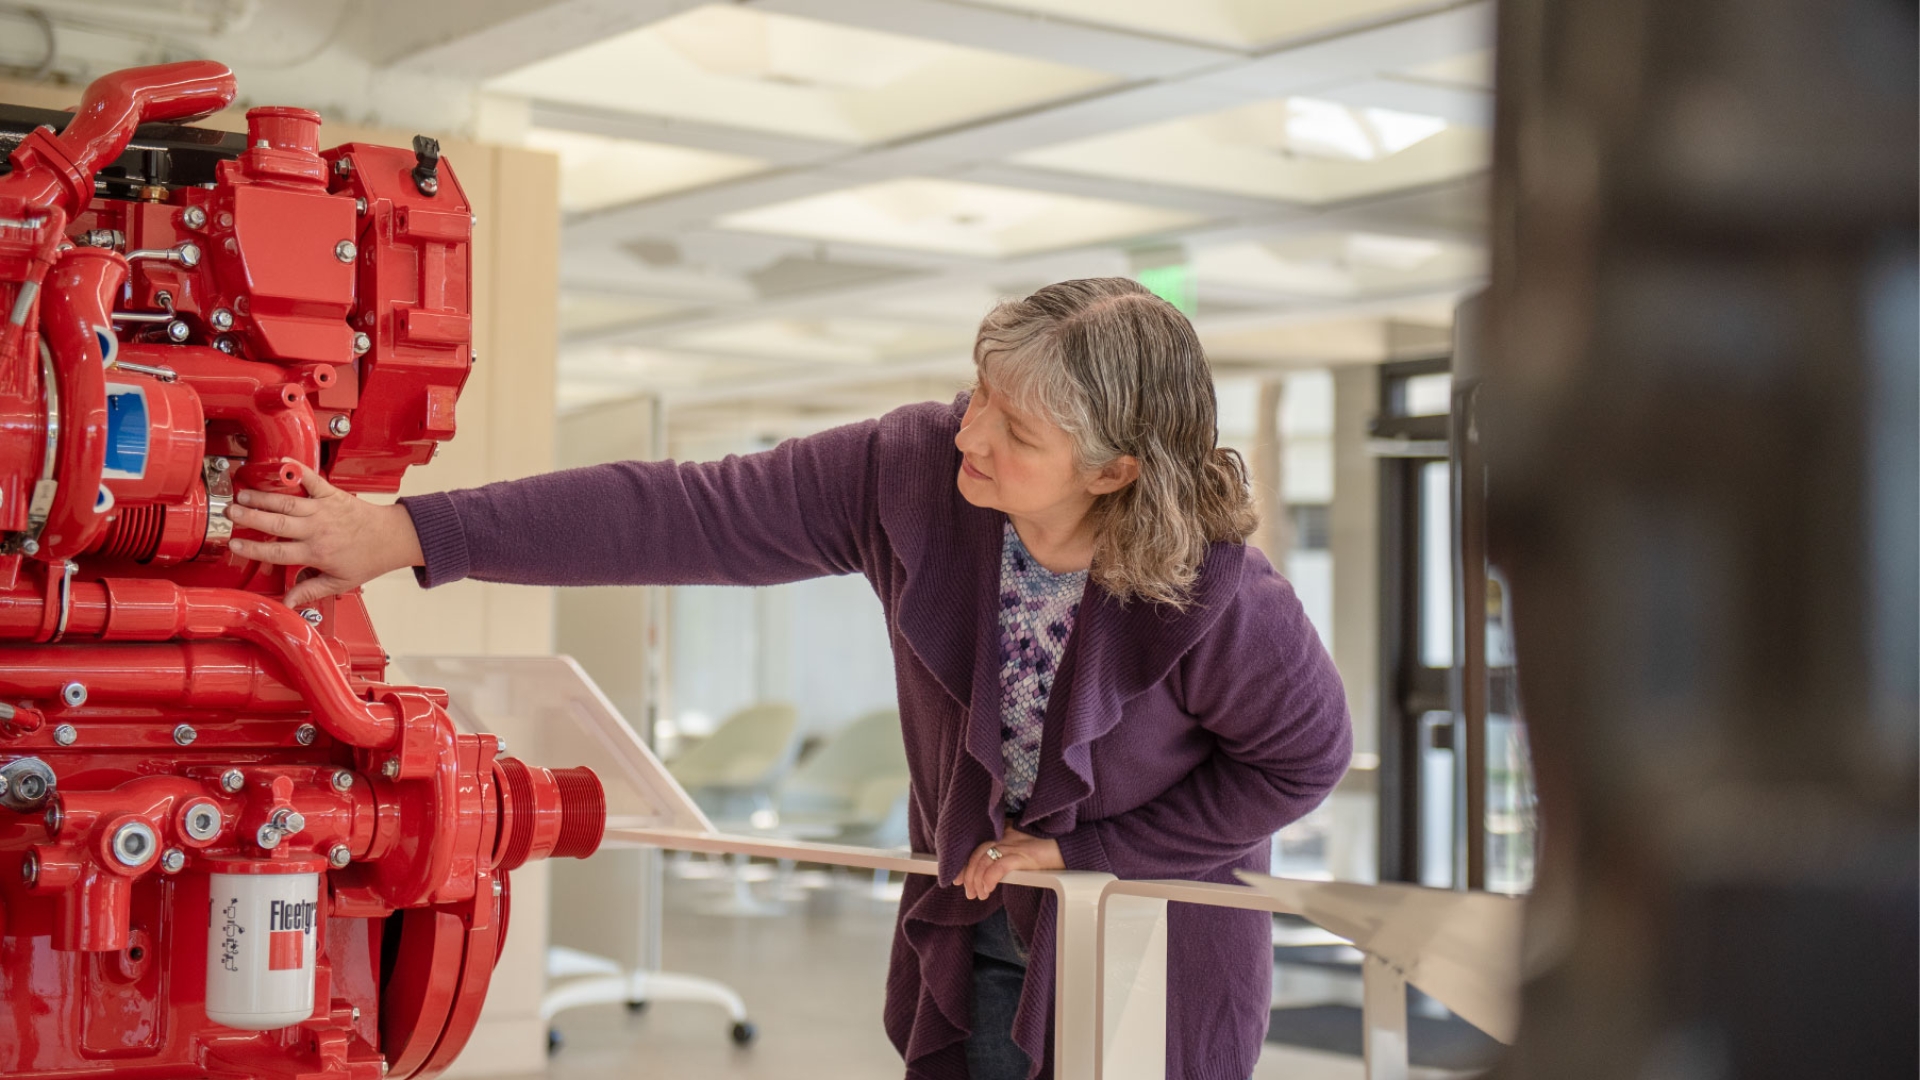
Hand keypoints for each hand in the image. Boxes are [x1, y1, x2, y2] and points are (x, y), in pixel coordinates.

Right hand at [224, 460, 425, 607]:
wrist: (392, 538)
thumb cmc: (366, 560)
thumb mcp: (339, 583)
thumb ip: (310, 590)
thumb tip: (287, 604)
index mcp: (316, 553)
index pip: (277, 552)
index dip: (253, 549)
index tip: (234, 545)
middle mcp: (317, 530)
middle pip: (277, 524)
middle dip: (250, 518)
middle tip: (229, 512)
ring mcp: (324, 510)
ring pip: (288, 503)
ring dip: (263, 497)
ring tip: (242, 493)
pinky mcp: (332, 494)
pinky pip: (312, 480)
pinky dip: (297, 470)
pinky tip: (281, 463)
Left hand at [960, 827, 1062, 900]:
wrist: (1074, 848)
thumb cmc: (1051, 852)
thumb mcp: (1025, 851)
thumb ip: (1009, 855)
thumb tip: (992, 874)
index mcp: (1006, 830)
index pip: (977, 844)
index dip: (964, 863)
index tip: (958, 879)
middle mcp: (1008, 834)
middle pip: (977, 852)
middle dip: (968, 874)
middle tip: (968, 892)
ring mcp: (1016, 843)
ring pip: (984, 859)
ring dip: (976, 880)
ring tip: (978, 895)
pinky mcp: (1025, 854)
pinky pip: (1000, 866)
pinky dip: (989, 879)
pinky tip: (987, 890)